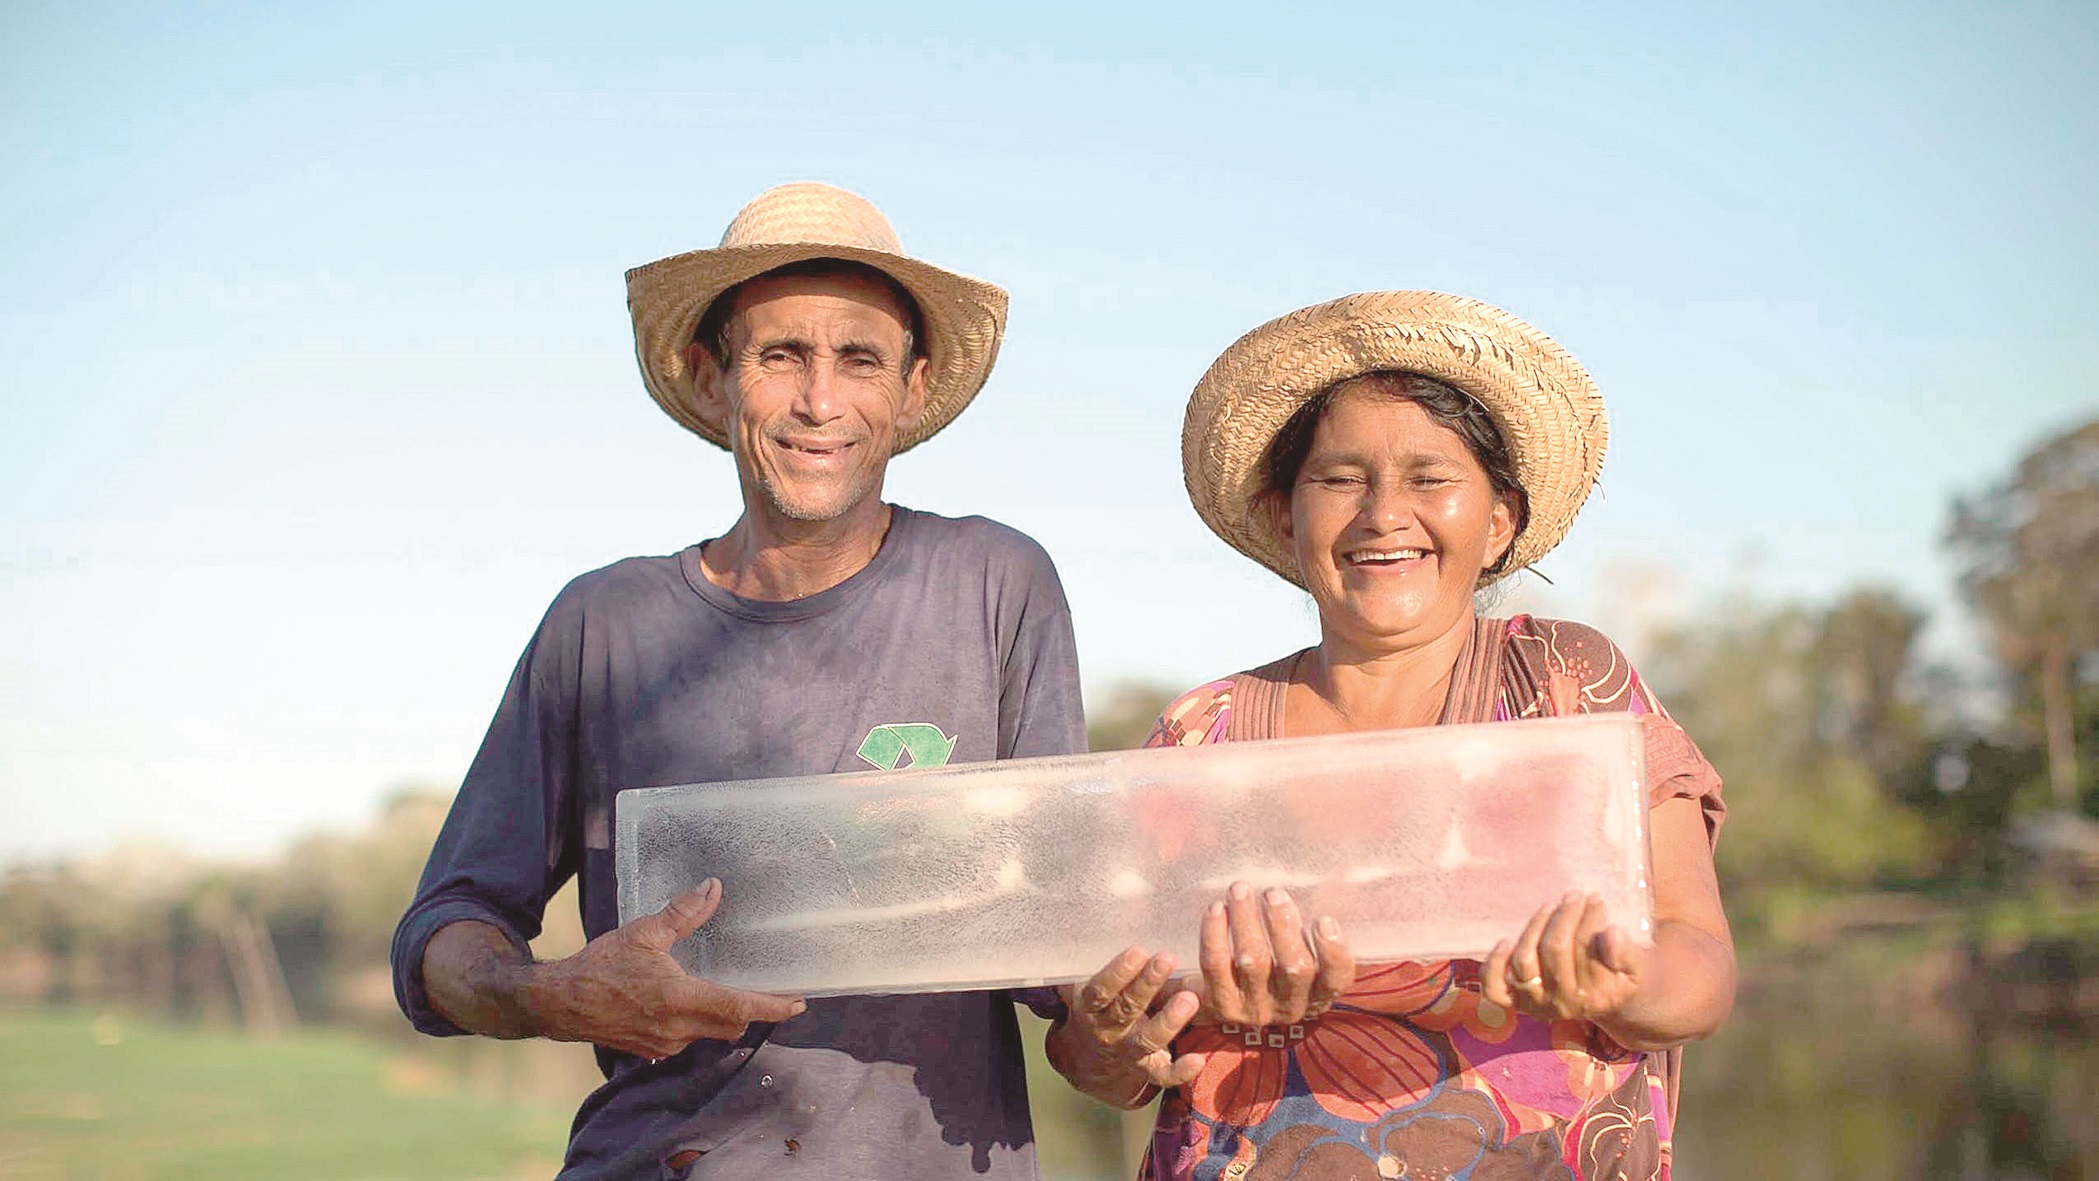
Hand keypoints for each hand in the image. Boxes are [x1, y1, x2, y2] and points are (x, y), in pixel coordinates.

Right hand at [519, 878, 805, 1058]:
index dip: (772, 1007)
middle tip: (774, 995)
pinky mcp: (652, 1050)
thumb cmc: (600, 966)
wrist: (560, 1003)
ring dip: (724, 1016)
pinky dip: (699, 1022)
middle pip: (732, 1025)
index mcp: (679, 999)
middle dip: (753, 1012)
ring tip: (733, 992)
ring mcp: (665, 1044)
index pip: (739, 1008)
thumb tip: (712, 888)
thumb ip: (683, 913)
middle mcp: (677, 1029)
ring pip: (710, 1033)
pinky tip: (693, 1002)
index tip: (798, 1004)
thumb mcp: (644, 933)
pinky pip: (688, 1038)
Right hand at [1047, 946, 1205, 1107]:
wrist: (1087, 1060)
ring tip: (1190, 998)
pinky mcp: (1147, 1070)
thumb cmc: (1096, 1005)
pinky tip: (1198, 1060)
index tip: (1139, 950)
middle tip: (1168, 959)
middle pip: (1127, 1008)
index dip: (1118, 971)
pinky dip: (1181, 1071)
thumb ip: (1095, 956)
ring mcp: (1128, 1052)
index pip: (1101, 989)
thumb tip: (1112, 908)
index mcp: (1090, 1006)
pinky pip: (1163, 1075)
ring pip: (1148, 1039)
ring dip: (1169, 1020)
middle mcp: (1107, 1030)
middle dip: (1147, 984)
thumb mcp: (1087, 984)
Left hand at [1181, 882, 1353, 1026]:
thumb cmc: (1272, 959)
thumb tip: (1325, 878)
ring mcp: (1255, 1009)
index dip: (1334, 952)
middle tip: (1273, 893)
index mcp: (1318, 993)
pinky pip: (1216, 965)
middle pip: (1295, 968)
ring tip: (1239, 889)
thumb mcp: (1297, 948)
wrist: (1224, 997)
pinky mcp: (1222, 1005)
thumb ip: (1308, 923)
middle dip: (1283, 925)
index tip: (1324, 920)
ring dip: (1246, 920)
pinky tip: (1216, 909)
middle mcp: (1291, 1006)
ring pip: (1253, 962)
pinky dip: (1215, 933)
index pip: (1337, 979)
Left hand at [1481, 891, 1645, 1023]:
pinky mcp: (1514, 1001)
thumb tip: (1612, 934)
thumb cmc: (1619, 975)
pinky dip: (1494, 964)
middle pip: (1554, 950)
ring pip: (1525, 960)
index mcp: (1594, 998)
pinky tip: (1506, 940)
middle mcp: (1561, 1005)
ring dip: (1536, 926)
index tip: (1595, 900)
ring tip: (1552, 905)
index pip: (1585, 948)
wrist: (1604, 1000)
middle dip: (1566, 916)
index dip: (1589, 918)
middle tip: (1576, 896)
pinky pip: (1493, 987)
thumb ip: (1628, 954)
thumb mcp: (1636, 968)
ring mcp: (1534, 1004)